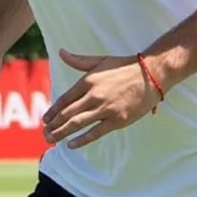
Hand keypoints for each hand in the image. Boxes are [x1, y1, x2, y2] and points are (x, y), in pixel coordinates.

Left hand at [42, 48, 163, 149]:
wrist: (151, 74)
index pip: (65, 99)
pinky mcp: (118, 120)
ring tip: (51, 139)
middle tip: (45, 133)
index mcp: (88, 81)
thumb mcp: (100, 60)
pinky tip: (71, 144)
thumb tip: (61, 52)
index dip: (53, 111)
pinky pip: (95, 132)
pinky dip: (81, 140)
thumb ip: (78, 60)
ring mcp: (106, 109)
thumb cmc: (125, 66)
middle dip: (53, 124)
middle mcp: (94, 95)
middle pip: (67, 113)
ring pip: (77, 124)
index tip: (45, 119)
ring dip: (62, 133)